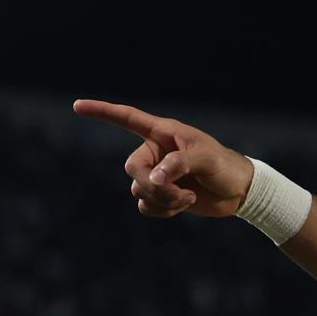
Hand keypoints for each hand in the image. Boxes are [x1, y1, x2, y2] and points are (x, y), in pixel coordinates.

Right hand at [72, 99, 253, 217]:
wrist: (239, 192)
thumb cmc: (225, 166)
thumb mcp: (206, 159)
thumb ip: (178, 164)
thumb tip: (153, 180)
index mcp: (163, 133)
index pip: (127, 118)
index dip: (102, 112)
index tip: (77, 106)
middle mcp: (155, 152)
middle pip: (131, 168)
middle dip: (150, 184)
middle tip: (176, 190)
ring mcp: (157, 175)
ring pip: (138, 190)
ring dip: (161, 199)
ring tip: (187, 197)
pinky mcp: (162, 196)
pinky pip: (145, 206)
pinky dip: (162, 210)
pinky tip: (182, 206)